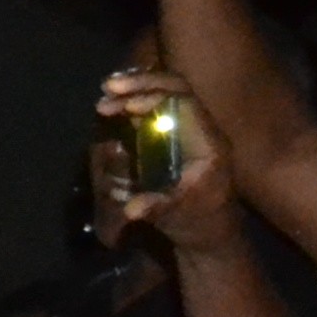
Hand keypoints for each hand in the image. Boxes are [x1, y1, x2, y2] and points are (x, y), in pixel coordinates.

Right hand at [98, 68, 243, 249]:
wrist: (211, 231)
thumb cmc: (199, 222)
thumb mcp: (178, 217)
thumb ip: (157, 208)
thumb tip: (131, 209)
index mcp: (208, 143)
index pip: (185, 104)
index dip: (155, 98)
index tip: (126, 106)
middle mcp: (201, 129)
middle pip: (176, 88)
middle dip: (142, 84)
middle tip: (107, 89)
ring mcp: (189, 130)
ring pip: (167, 94)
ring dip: (136, 91)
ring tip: (105, 98)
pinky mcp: (177, 135)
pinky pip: (158, 108)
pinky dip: (136, 103)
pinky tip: (115, 106)